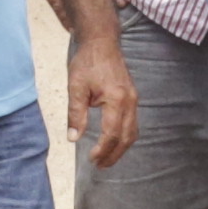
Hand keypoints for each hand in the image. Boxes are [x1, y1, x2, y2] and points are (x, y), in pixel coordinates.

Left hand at [68, 30, 139, 169]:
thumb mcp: (76, 87)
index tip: (91, 159)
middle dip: (114, 154)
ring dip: (121, 148)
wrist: (102, 43)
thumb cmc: (87, 62)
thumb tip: (73, 138)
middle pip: (126, 137)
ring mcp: (134, 99)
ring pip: (133, 132)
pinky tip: (113, 141)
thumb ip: (75, 114)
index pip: (112, 133)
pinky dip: (125, 136)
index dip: (102, 150)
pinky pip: (133, 123)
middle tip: (100, 166)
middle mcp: (130, 101)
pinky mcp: (132, 97)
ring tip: (107, 158)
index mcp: (116, 99)